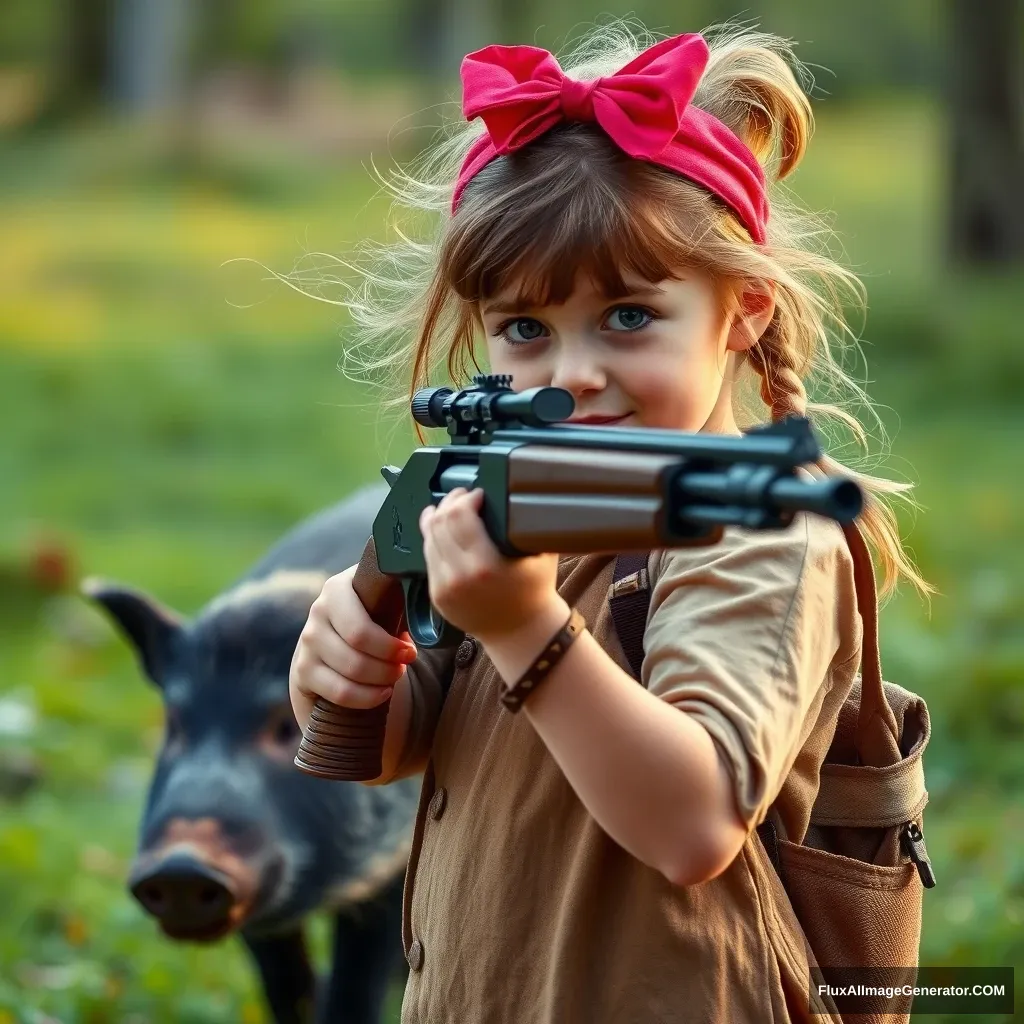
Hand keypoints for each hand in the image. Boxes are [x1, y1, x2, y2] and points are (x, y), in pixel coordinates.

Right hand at [289, 564, 417, 731]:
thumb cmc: (372, 617)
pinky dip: (367, 697)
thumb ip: (402, 601)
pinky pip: (340, 692)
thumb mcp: (384, 602)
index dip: (389, 646)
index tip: (409, 652)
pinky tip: (381, 692)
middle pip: (357, 650)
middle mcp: (318, 611)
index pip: (360, 627)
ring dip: (381, 681)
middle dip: (388, 665)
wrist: (335, 639)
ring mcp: (308, 640)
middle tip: (404, 667)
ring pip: (350, 672)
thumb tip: (429, 616)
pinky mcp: (303, 669)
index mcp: (339, 588)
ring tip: (394, 677)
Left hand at [418, 487, 561, 644]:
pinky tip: (442, 529)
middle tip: (464, 495)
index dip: (467, 497)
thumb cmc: (535, 590)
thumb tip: (519, 493)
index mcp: (484, 565)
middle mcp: (459, 576)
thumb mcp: (541, 554)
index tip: (480, 493)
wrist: (521, 632)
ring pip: (428, 537)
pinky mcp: (436, 595)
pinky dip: (434, 538)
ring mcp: (443, 588)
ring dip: (438, 517)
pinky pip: (428, 556)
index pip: (459, 516)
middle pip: (439, 522)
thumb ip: (529, 524)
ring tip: (451, 508)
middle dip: (451, 502)